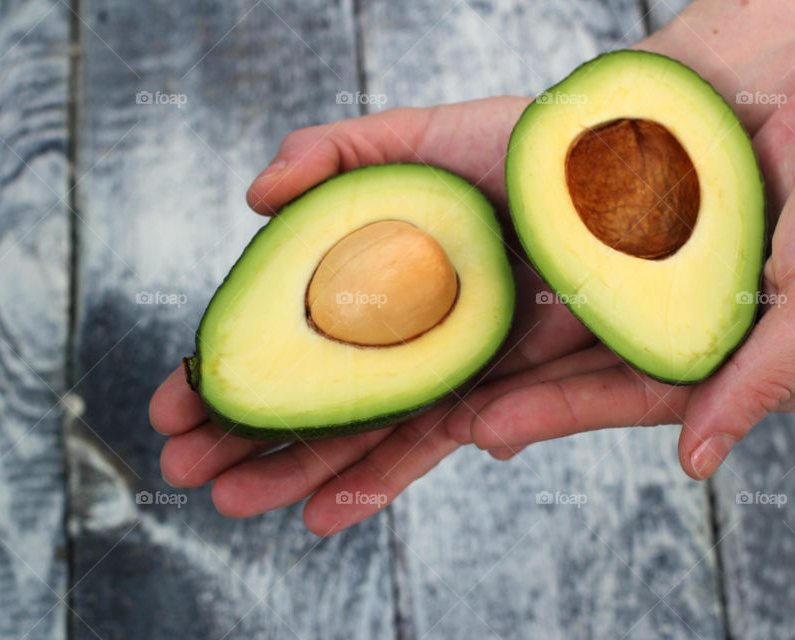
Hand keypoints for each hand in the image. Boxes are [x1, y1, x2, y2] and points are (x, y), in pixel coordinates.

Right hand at [151, 97, 602, 534]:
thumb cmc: (522, 147)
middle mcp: (406, 334)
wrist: (620, 173)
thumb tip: (253, 198)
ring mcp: (451, 369)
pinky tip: (323, 511)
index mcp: (375, 282)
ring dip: (295, 474)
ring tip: (232, 501)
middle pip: (316, 396)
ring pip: (362, 435)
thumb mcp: (413, 139)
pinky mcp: (505, 394)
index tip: (174, 400)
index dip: (234, 368)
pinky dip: (380, 480)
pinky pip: (435, 444)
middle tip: (181, 468)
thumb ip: (330, 154)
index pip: (289, 336)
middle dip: (245, 436)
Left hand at [448, 73, 794, 479]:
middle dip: (502, 380)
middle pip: (568, 353)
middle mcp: (664, 302)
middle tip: (432, 403)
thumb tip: (696, 462)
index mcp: (714, 343)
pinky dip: (509, 241)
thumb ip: (758, 381)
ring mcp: (634, 248)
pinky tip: (459, 259)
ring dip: (492, 319)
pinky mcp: (611, 197)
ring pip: (549, 290)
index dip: (553, 412)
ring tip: (430, 341)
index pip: (620, 392)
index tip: (487, 431)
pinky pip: (551, 223)